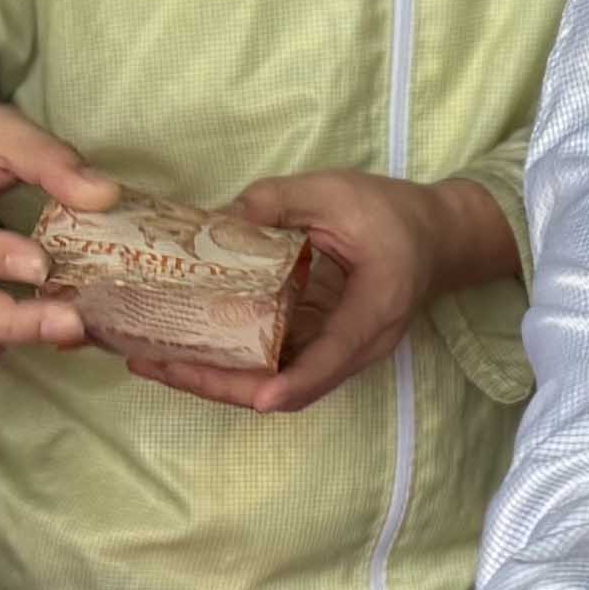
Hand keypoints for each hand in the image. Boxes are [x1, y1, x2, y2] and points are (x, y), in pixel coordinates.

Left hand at [121, 172, 516, 419]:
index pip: (329, 361)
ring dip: (215, 380)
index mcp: (370, 313)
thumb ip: (279, 201)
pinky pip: (272, 368)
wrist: (436, 238)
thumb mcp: (337, 193)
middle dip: (218, 386)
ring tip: (153, 360)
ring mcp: (335, 355)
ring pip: (273, 386)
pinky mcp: (319, 348)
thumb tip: (217, 218)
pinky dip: (229, 366)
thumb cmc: (393, 214)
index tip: (258, 397)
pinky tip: (185, 347)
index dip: (291, 383)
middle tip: (153, 364)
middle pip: (286, 389)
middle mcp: (354, 349)